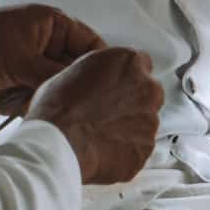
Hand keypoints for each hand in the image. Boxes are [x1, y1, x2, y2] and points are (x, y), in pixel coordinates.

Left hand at [0, 5, 104, 115]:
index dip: (102, 64)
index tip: (115, 87)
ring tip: (82, 121)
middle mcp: (46, 47)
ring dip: (65, 102)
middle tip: (101, 111)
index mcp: (51, 25)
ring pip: (62, 89)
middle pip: (77, 69)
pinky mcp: (20, 92)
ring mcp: (33, 70)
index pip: (89, 43)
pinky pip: (44, 103)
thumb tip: (79, 92)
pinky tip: (59, 124)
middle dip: (85, 88)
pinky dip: (48, 113)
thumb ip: (51, 75)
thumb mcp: (18, 57)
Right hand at [26, 47, 163, 184]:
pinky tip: (104, 148)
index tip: (116, 86)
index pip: (141, 63)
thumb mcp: (75, 70)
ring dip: (130, 125)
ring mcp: (150, 119)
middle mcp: (147, 87)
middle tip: (107, 111)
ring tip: (101, 133)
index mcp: (129, 62)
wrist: (60, 142)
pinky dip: (127, 148)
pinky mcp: (146, 147)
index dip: (126, 77)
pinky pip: (139, 146)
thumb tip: (102, 80)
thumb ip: (101, 71)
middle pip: (148, 92)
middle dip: (133, 101)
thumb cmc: (59, 107)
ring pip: (145, 120)